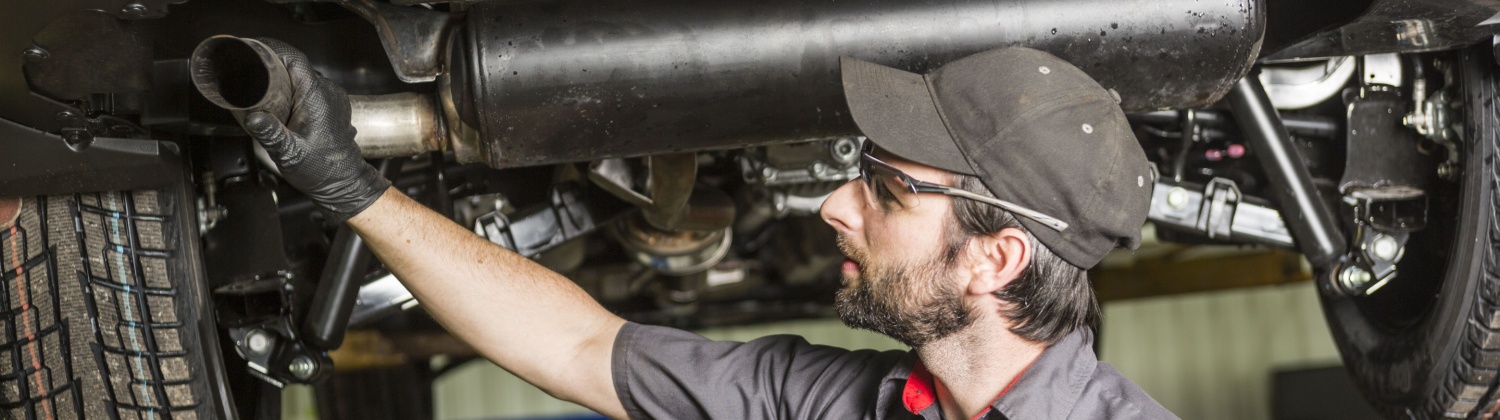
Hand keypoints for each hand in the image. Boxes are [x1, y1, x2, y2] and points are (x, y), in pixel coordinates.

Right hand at [241, 38, 389, 222]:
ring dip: (283, 82)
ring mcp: (333, 98)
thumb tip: (252, 117)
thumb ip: (270, 133)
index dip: (273, 51)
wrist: (343, 183)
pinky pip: (309, 89)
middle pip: (296, 67)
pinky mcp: (332, 106)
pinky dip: (293, 92)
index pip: (295, 59)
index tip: (254, 52)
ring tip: (261, 92)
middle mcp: (328, 93)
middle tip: (249, 77)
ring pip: (302, 78)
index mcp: (317, 97)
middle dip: (272, 68)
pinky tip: (280, 104)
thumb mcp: (288, 152)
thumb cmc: (321, 170)